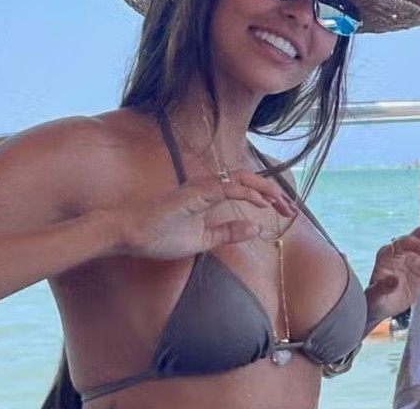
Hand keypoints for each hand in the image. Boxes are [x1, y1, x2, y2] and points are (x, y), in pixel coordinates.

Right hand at [105, 169, 296, 259]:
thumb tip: (256, 229)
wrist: (128, 235)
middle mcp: (207, 187)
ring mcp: (200, 188)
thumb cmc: (159, 236)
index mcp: (209, 195)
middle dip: (274, 192)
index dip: (268, 197)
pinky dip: (246, 193)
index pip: (246, 190)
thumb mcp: (203, 240)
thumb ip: (228, 233)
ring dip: (265, 190)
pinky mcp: (193, 193)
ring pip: (241, 179)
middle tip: (292, 208)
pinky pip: (225, 188)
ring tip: (282, 203)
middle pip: (249, 181)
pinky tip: (261, 202)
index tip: (285, 211)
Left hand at [366, 225, 419, 320]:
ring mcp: (415, 256)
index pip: (405, 242)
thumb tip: (395, 280)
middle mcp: (402, 250)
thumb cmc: (376, 300)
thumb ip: (384, 287)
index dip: (418, 246)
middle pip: (418, 235)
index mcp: (388, 253)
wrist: (383, 307)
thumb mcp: (375, 296)